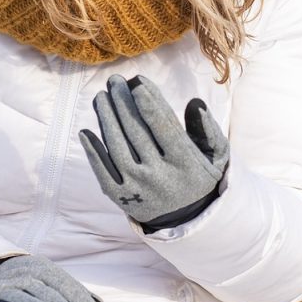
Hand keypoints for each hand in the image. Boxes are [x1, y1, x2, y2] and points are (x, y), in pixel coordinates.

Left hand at [79, 74, 229, 231]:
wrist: (186, 220)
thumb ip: (208, 129)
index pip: (164, 127)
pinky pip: (103, 173)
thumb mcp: (215, 157)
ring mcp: (139, 188)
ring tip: (101, 97)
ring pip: (118, 148)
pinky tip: (86, 132)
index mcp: (185, 163)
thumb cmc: (198, 177)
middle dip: (123, 103)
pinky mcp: (122, 198)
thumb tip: (195, 103)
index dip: (150, 102)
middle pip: (137, 132)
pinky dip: (93, 152)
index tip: (137, 81)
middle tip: (115, 81)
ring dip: (106, 119)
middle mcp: (161, 176)